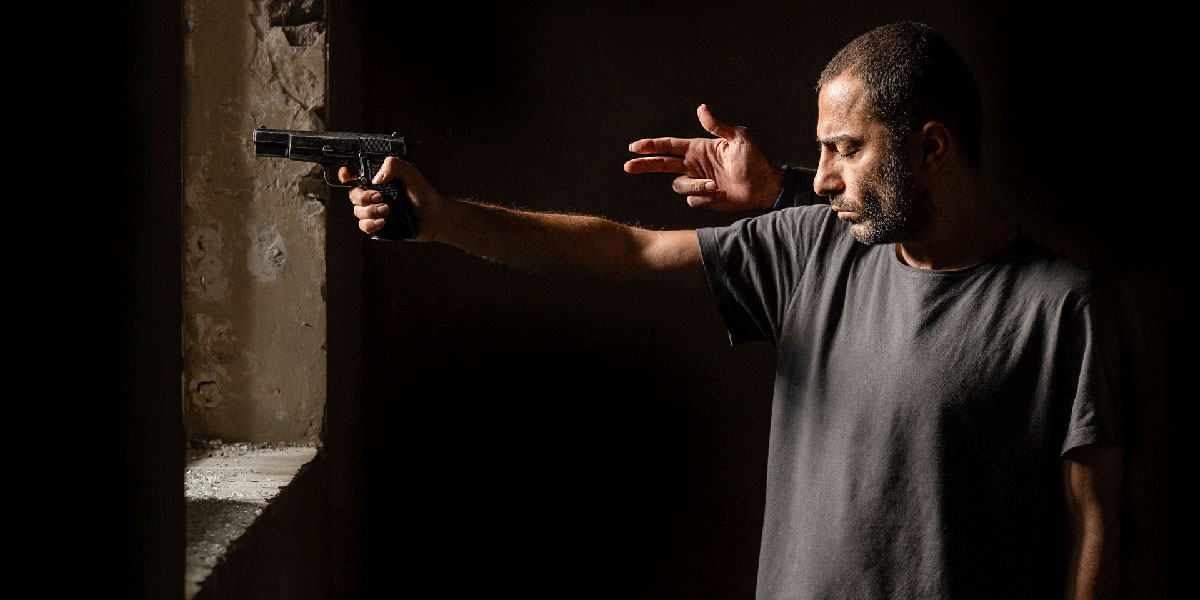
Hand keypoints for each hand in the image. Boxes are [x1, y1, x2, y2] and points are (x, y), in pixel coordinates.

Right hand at [338, 157, 443, 241]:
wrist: (433, 218)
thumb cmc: (424, 195)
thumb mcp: (412, 174)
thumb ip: (396, 166)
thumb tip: (377, 177)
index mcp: (379, 180)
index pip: (355, 174)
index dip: (346, 174)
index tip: (347, 176)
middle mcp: (374, 195)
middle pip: (353, 195)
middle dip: (364, 197)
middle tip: (381, 197)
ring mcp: (375, 210)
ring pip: (357, 211)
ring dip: (370, 211)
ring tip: (387, 210)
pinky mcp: (378, 225)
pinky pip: (364, 226)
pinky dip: (370, 224)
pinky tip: (383, 222)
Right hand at [624, 104, 783, 211]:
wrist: (763, 186)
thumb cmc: (753, 159)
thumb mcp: (738, 137)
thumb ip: (717, 126)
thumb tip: (701, 109)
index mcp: (698, 149)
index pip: (669, 146)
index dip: (651, 146)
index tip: (634, 147)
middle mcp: (693, 165)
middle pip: (661, 165)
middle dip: (644, 164)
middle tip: (628, 166)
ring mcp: (697, 182)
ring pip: (679, 186)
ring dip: (696, 187)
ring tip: (716, 187)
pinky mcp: (702, 198)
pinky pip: (693, 200)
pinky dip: (706, 198)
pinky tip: (722, 194)